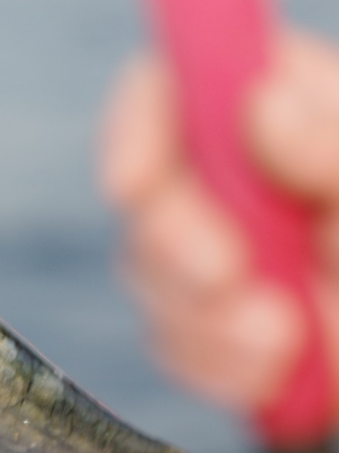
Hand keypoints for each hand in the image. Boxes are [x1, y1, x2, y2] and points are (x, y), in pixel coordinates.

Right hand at [100, 31, 338, 415]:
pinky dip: (216, 362)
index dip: (134, 127)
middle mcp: (216, 176)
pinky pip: (170, 343)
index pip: (164, 91)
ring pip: (145, 274)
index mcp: (262, 110)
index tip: (133, 183)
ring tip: (283, 334)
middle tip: (227, 275)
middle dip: (170, 241)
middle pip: (141, 193)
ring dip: (204, 315)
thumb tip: (264, 102)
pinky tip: (274, 360)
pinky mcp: (196, 317)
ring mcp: (198, 250)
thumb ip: (331, 147)